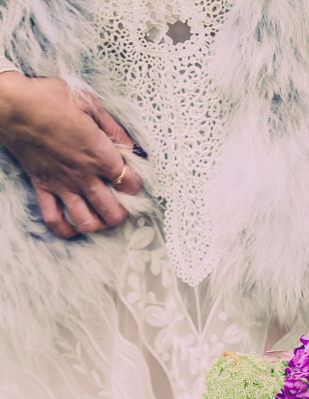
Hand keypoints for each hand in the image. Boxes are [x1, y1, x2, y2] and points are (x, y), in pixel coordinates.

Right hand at [0, 73, 142, 238]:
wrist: (13, 106)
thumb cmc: (50, 99)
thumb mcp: (90, 104)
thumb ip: (113, 128)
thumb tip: (132, 145)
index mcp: (100, 155)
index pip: (129, 183)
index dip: (135, 184)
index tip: (133, 178)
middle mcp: (84, 176)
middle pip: (112, 212)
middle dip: (122, 212)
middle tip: (121, 204)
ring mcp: (63, 186)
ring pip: (87, 222)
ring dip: (98, 223)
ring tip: (100, 216)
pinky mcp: (43, 188)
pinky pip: (54, 219)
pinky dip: (64, 229)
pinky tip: (73, 228)